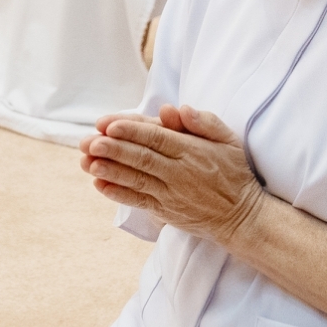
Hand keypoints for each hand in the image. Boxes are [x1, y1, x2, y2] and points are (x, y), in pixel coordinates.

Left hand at [80, 105, 264, 247]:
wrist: (241, 217)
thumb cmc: (233, 172)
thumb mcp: (228, 140)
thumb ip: (204, 122)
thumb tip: (177, 109)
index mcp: (192, 151)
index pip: (157, 138)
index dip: (131, 131)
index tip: (108, 124)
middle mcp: (179, 172)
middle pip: (141, 158)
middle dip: (112, 149)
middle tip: (88, 141)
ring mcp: (170, 194)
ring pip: (136, 179)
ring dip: (109, 170)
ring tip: (86, 161)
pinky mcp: (164, 211)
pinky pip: (138, 201)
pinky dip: (118, 194)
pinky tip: (99, 185)